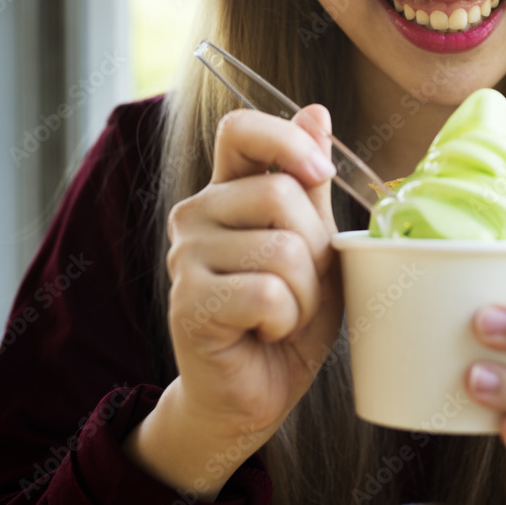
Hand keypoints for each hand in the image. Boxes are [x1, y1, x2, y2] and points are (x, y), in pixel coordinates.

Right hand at [125, 106, 344, 498]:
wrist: (253, 393)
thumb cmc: (286, 315)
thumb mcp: (314, 245)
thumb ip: (310, 185)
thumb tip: (315, 111)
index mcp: (227, 190)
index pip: (240, 128)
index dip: (286, 140)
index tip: (320, 172)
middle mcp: (197, 213)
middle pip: (281, 194)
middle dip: (316, 250)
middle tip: (300, 286)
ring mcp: (185, 256)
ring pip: (284, 250)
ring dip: (306, 295)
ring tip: (283, 315)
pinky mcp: (188, 302)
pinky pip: (269, 294)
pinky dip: (287, 321)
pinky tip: (265, 333)